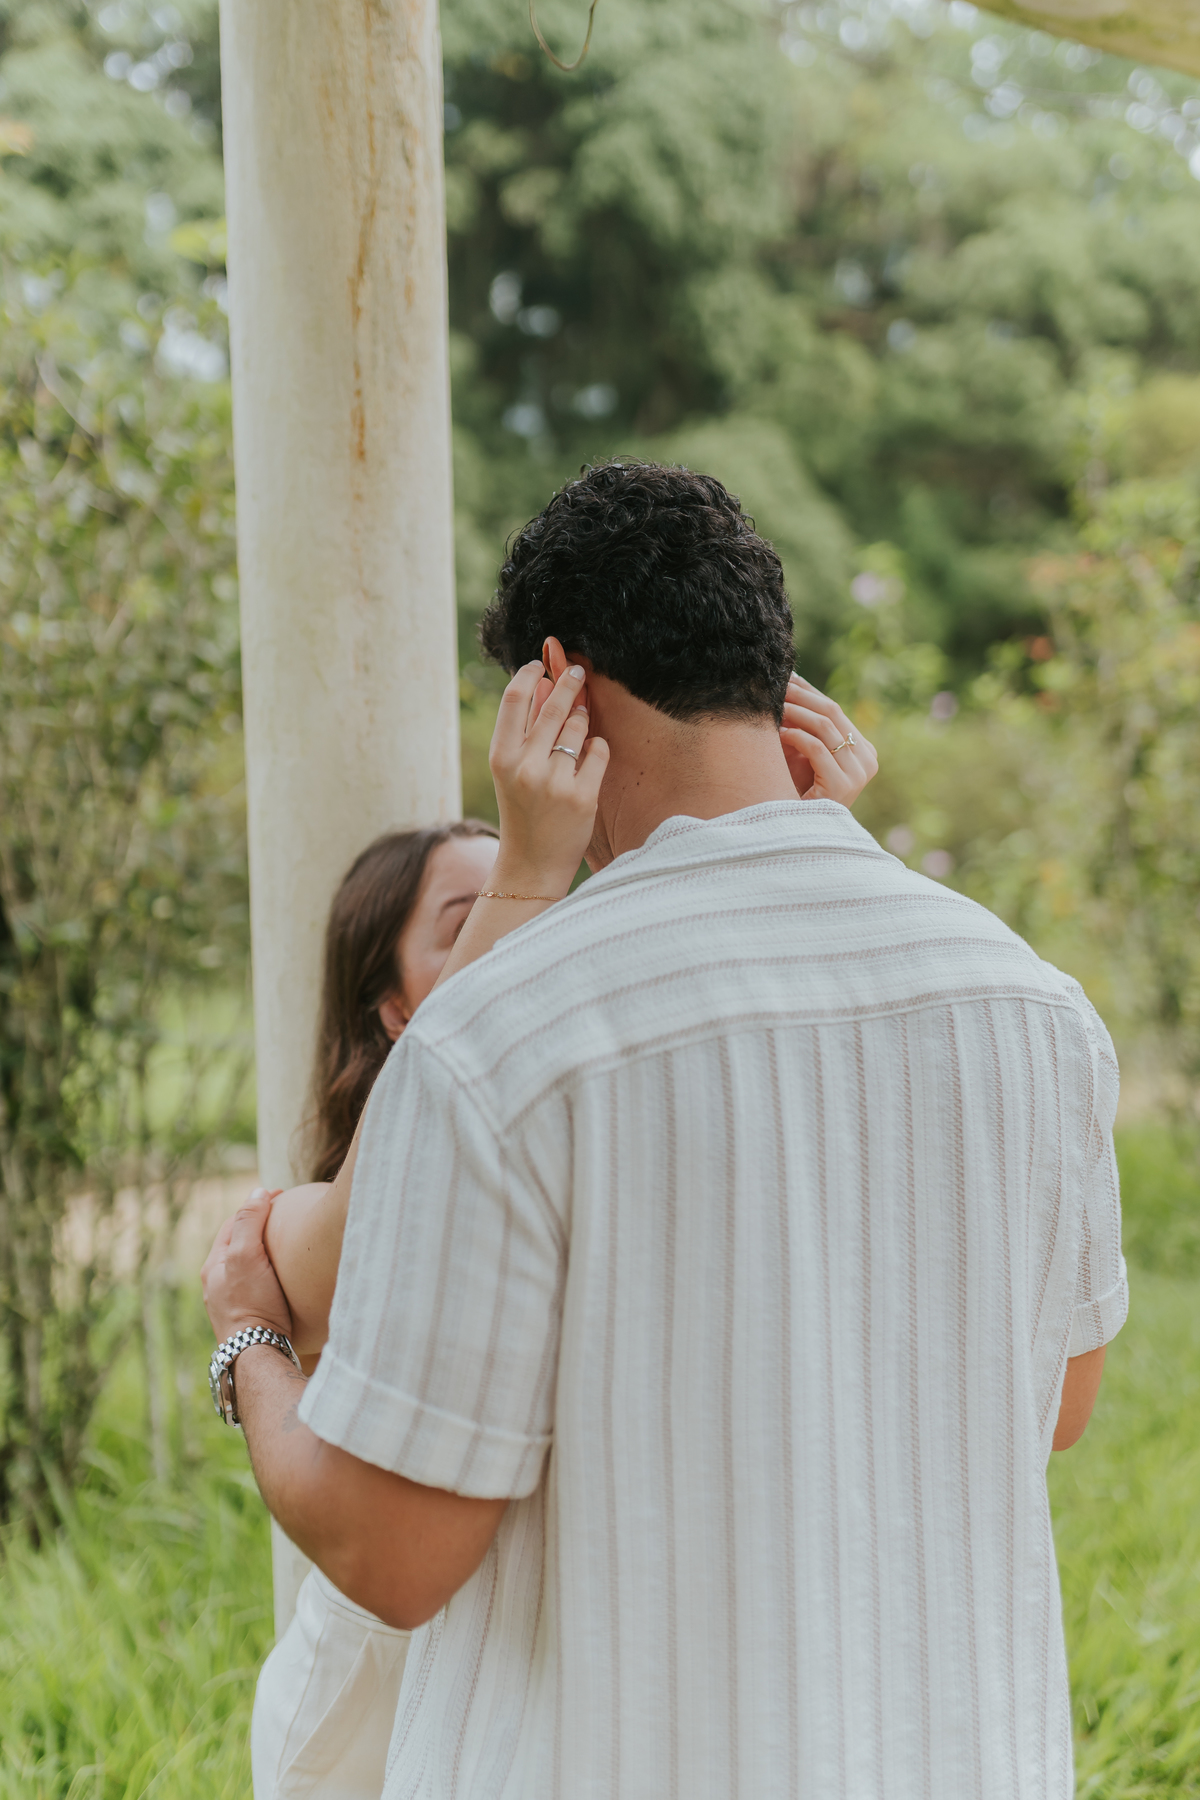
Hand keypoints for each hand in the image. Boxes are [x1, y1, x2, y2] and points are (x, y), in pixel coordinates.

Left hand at [201, 1186, 293, 1344]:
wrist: (256, 1353)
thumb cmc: (252, 1304)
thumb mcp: (247, 1255)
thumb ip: (250, 1221)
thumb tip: (258, 1191)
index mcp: (213, 1265)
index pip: (234, 1222)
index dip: (256, 1204)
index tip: (281, 1194)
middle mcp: (216, 1284)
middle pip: (239, 1244)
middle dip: (259, 1227)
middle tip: (285, 1216)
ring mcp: (229, 1303)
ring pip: (247, 1266)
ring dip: (263, 1251)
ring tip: (287, 1244)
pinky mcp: (246, 1318)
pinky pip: (255, 1285)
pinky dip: (267, 1272)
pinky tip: (284, 1278)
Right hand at [487, 660, 609, 898]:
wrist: (531, 864)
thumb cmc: (523, 810)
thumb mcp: (512, 770)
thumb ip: (525, 729)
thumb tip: (543, 684)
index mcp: (501, 757)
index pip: (514, 698)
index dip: (530, 674)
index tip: (543, 666)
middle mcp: (525, 767)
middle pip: (553, 706)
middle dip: (568, 683)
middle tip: (578, 673)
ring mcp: (554, 783)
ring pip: (579, 727)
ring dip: (583, 721)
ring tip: (578, 730)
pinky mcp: (582, 797)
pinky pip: (598, 751)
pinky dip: (597, 749)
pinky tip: (589, 760)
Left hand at [779, 674, 877, 804]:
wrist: (800, 833)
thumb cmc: (799, 794)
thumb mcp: (807, 756)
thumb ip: (807, 728)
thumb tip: (791, 685)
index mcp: (864, 751)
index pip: (835, 710)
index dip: (808, 691)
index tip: (785, 677)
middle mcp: (867, 760)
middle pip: (832, 712)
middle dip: (801, 696)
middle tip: (775, 685)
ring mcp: (859, 773)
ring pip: (825, 727)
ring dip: (795, 712)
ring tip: (772, 707)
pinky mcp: (843, 785)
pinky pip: (816, 749)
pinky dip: (795, 737)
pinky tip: (777, 734)